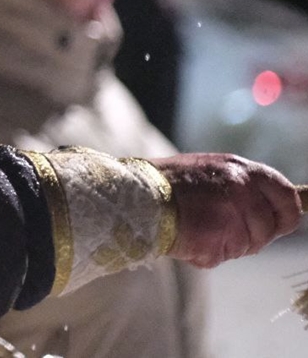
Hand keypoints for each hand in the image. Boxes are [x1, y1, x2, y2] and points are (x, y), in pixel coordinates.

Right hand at [149, 153, 301, 268]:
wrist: (137, 195)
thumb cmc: (167, 183)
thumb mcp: (210, 170)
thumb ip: (241, 185)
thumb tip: (270, 209)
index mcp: (241, 169)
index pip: (287, 196)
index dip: (286, 214)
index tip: (278, 224)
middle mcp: (242, 189)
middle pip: (271, 227)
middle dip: (254, 236)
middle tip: (227, 231)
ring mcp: (232, 214)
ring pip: (249, 245)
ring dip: (229, 245)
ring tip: (199, 228)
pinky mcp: (219, 238)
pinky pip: (225, 255)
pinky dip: (208, 253)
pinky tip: (189, 237)